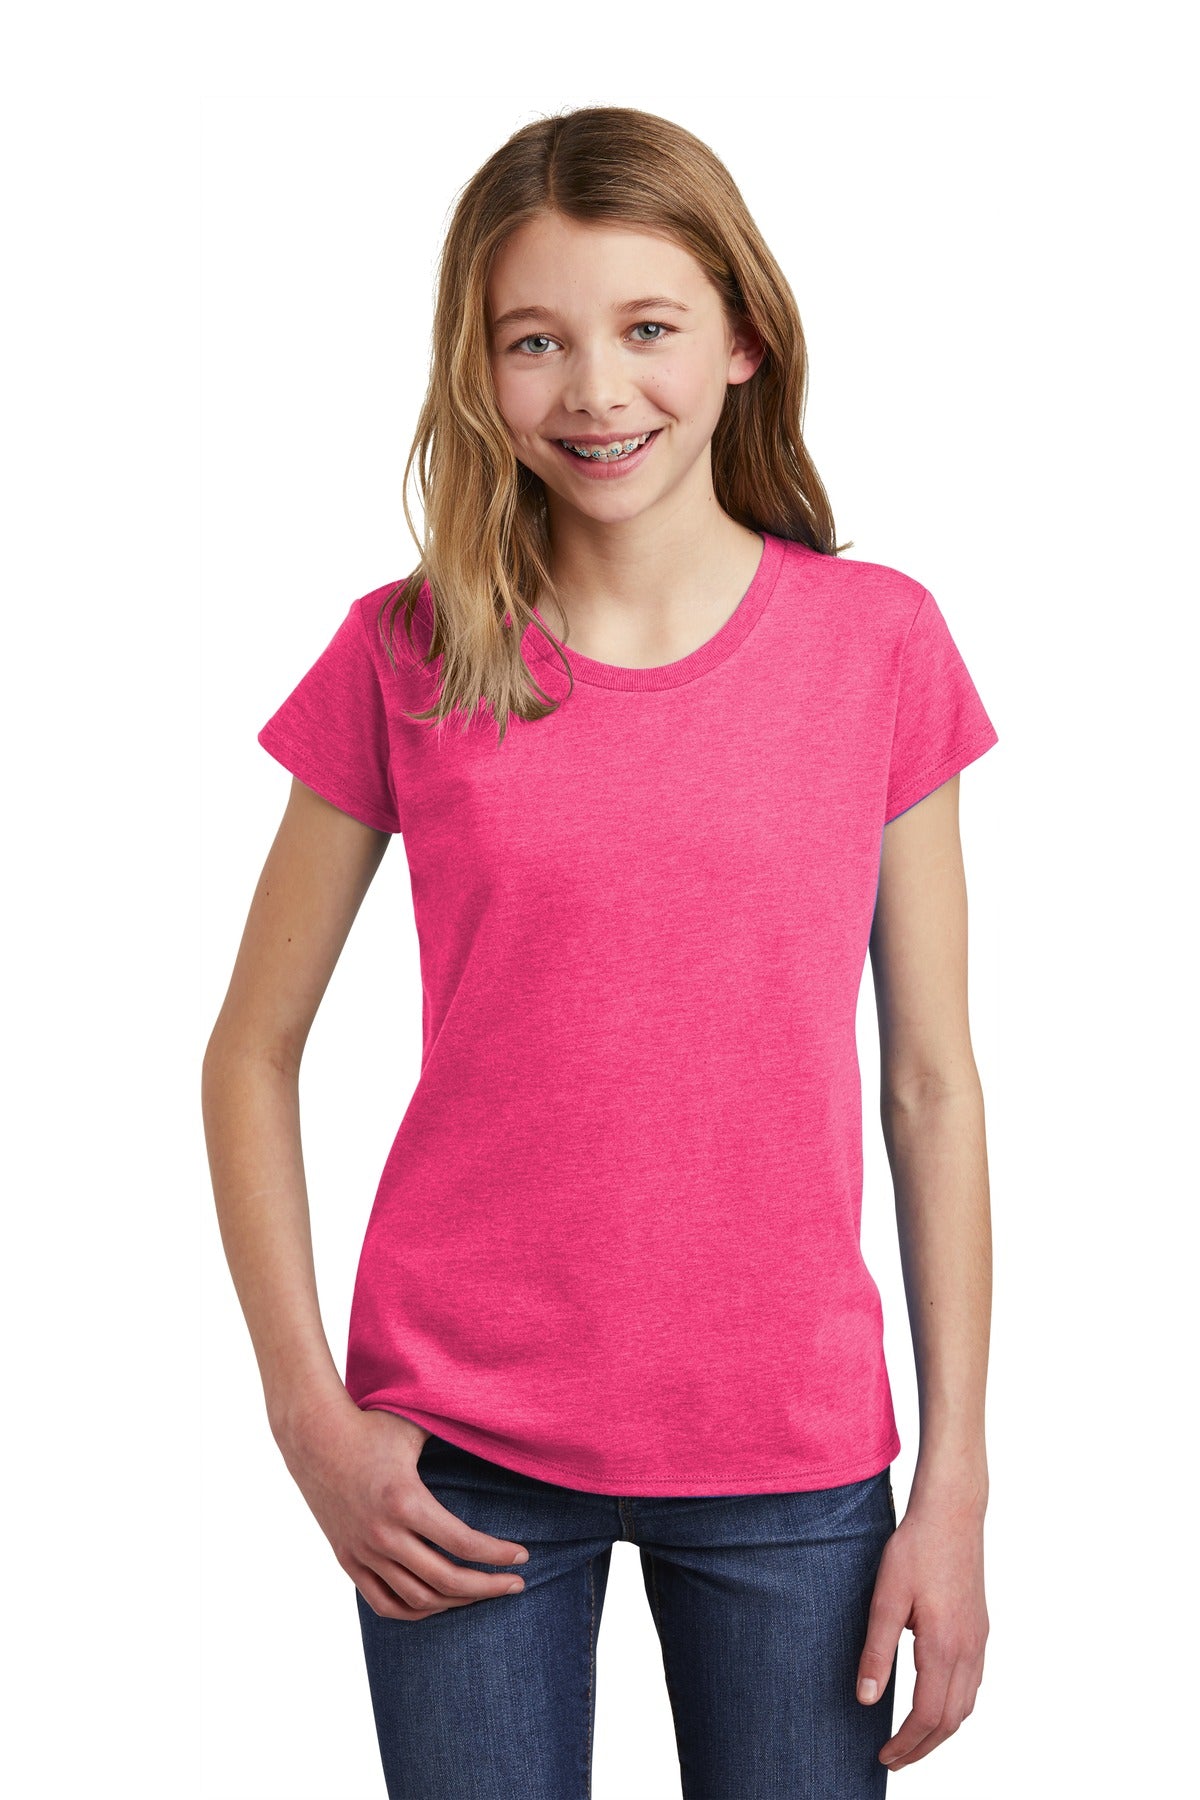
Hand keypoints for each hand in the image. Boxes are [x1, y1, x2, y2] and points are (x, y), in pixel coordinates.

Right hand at [274, 1390, 530, 1620]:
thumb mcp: (414, 1427)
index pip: (463, 1543)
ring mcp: (363, 1551)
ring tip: (481, 1592)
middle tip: (516, 1584)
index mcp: (405, 1501)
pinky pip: (383, 1602)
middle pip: (446, 1580)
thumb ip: (454, 1433)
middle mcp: (383, 1534)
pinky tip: (438, 1603)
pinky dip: (414, 1610)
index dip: (498, 1555)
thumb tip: (499, 1427)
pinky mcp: (347, 1559)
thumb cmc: (370, 1426)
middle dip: (487, 1587)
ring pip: (417, 1598)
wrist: (313, 1436)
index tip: (522, 1557)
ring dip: (455, 1602)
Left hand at [855, 1487, 988, 1770]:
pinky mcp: (980, 1628)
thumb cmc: (915, 1549)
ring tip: (912, 1739)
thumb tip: (865, 1699)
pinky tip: (936, 1701)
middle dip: (923, 1747)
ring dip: (941, 1730)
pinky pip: (973, 1684)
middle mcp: (968, 1650)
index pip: (928, 1716)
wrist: (952, 1513)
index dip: (906, 1743)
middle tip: (894, 1758)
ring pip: (967, 1705)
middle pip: (951, 1720)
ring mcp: (979, 1640)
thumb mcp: (885, 1598)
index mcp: (944, 1647)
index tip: (884, 1756)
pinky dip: (955, 1706)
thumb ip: (876, 1651)